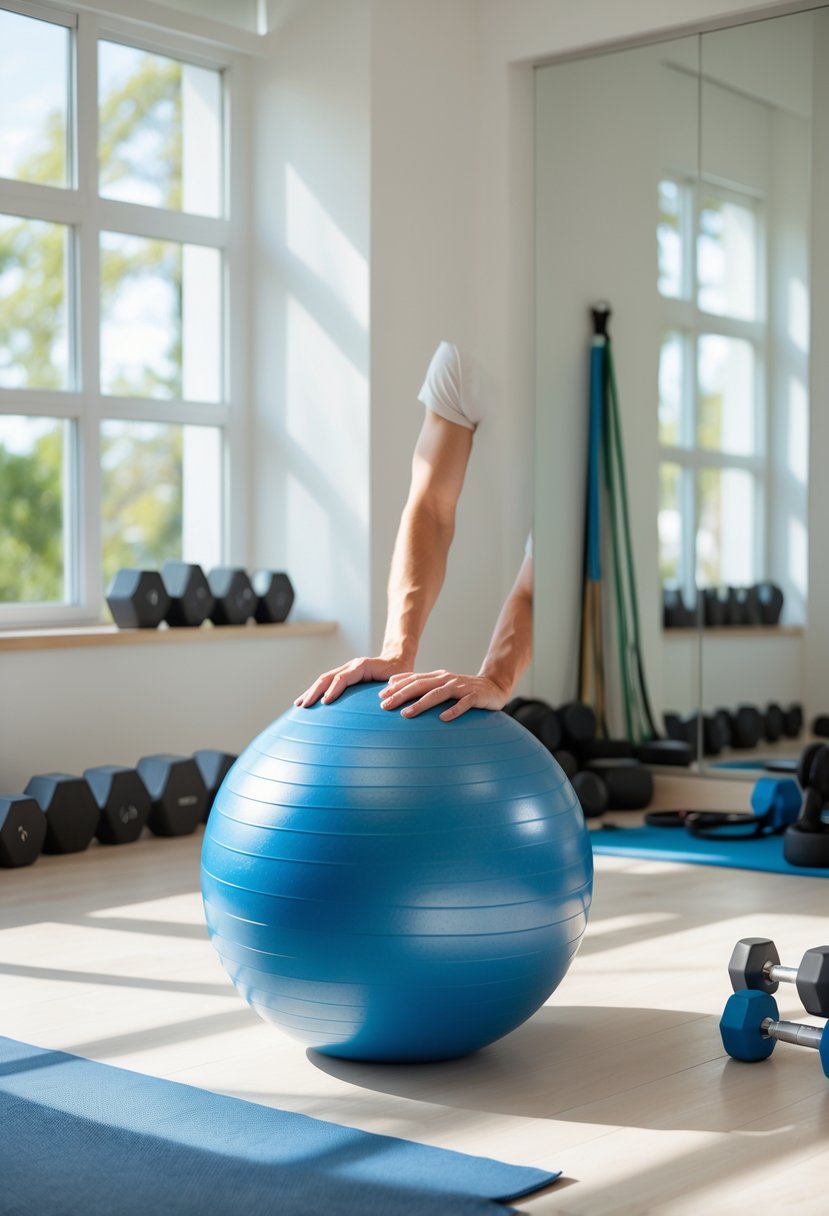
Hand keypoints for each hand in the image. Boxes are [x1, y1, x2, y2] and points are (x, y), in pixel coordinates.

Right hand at [295, 656, 411, 707]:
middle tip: (304, 706)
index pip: (343, 678)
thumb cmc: (399, 672)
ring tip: (299, 705)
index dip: (334, 689)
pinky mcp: (344, 675)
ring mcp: (346, 670)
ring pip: (323, 679)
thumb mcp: (398, 680)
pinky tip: (307, 700)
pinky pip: (327, 682)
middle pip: (327, 677)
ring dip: (310, 692)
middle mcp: (351, 666)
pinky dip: (316, 691)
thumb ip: (393, 689)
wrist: (397, 659)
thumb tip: (386, 703)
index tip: (325, 702)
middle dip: (314, 692)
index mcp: (362, 666)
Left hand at [379, 670, 509, 720]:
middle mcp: (446, 679)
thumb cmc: (464, 689)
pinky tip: (443, 719)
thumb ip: (422, 686)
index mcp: (437, 677)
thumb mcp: (442, 685)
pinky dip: (453, 710)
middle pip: (420, 685)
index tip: (379, 696)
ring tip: (406, 714)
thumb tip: (394, 686)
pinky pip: (463, 704)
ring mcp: (461, 687)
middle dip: (401, 695)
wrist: (494, 686)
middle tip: (384, 706)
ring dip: (420, 703)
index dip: (396, 686)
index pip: (413, 679)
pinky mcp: (475, 696)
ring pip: (437, 694)